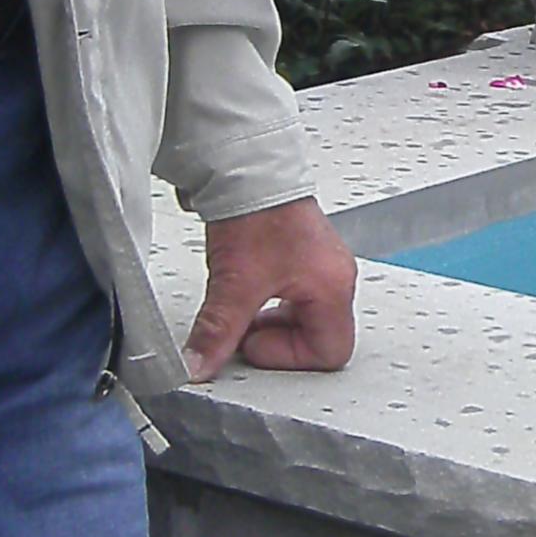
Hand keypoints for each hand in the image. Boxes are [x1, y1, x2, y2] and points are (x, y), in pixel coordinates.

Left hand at [186, 198, 357, 380]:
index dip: (286, 357)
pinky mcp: (306, 257)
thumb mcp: (234, 283)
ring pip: (306, 319)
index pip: (329, 354)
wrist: (247, 170)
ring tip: (244, 304)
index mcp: (333, 289)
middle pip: (318, 338)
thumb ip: (217, 332)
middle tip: (246, 327)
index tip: (252, 342)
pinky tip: (248, 288)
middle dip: (278, 340)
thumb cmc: (258, 213)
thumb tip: (199, 366)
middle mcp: (337, 279)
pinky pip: (296, 297)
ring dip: (272, 322)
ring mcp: (324, 268)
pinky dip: (271, 302)